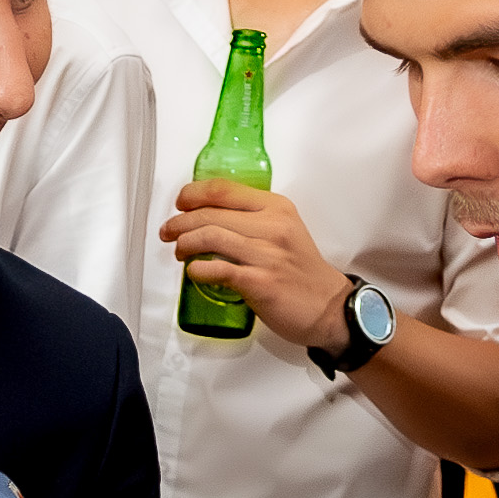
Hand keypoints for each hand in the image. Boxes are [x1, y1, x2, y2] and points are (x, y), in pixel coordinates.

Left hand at [163, 178, 360, 350]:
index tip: (181, 203)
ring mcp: (266, 254)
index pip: (224, 190)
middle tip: (169, 231)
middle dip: (180, 221)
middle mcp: (272, 226)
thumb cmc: (303, 272)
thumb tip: (210, 218)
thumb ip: (253, 220)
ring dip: (184, 243)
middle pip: (211, 213)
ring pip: (210, 237)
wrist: (329, 307)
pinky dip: (198, 270)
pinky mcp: (259, 282)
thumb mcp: (285, 231)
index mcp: (277, 208)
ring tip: (179, 251)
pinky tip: (194, 272)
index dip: (194, 194)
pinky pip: (217, 269)